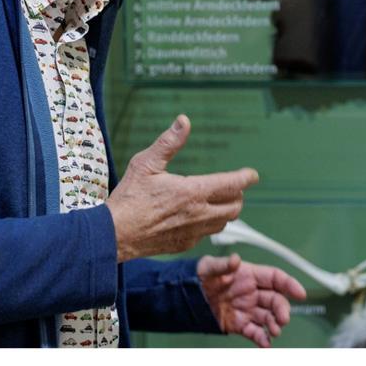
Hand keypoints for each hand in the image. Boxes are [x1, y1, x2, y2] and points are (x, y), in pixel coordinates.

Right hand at [105, 115, 259, 261]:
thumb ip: (169, 142)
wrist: (113, 235)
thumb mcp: (146, 163)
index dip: (246, 178)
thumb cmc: (129, 197)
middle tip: (232, 187)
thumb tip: (184, 121)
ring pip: (224, 223)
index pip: (232, 184)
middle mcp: (198, 214)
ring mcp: (193, 232)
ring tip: (218, 201)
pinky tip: (198, 217)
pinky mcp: (184, 245)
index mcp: (192, 192)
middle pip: (235, 207)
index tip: (252, 174)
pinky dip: (210, 225)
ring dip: (226, 211)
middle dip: (238, 195)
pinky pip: (207, 235)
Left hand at [198, 253, 306, 347]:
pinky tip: (265, 344)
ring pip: (268, 317)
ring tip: (274, 331)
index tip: (300, 293)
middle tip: (283, 319)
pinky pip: (255, 332)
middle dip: (282, 309)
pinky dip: (262, 339)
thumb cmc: (198, 276)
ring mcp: (247, 309)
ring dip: (274, 325)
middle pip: (275, 300)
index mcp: (249, 275)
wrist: (184, 297)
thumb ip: (222, 264)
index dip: (289, 284)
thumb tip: (235, 260)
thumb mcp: (207, 267)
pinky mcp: (239, 324)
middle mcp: (252, 293)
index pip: (275, 278)